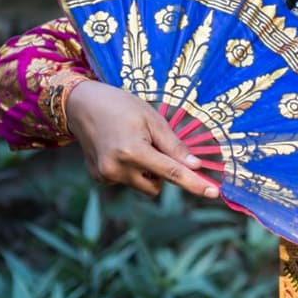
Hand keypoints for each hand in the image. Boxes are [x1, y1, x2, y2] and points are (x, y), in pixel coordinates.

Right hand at [66, 80, 219, 199]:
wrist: (82, 105)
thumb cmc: (122, 106)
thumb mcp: (153, 119)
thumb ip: (174, 146)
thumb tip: (195, 166)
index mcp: (133, 152)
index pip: (171, 173)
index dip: (195, 183)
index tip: (214, 193)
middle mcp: (117, 169)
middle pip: (157, 185)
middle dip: (163, 172)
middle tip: (156, 144)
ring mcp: (105, 176)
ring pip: (142, 185)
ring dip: (147, 171)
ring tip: (135, 143)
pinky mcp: (98, 178)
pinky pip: (127, 181)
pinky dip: (131, 170)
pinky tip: (120, 149)